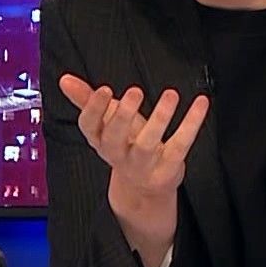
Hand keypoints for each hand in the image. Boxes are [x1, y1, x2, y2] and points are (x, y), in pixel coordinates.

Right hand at [58, 74, 208, 266]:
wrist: (143, 188)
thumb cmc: (124, 144)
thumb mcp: (105, 122)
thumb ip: (86, 99)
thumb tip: (64, 79)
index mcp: (99, 141)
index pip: (89, 127)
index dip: (94, 109)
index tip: (103, 89)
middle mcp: (117, 155)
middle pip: (115, 138)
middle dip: (123, 115)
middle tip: (134, 91)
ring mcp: (143, 165)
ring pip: (147, 145)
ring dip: (159, 119)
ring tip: (170, 95)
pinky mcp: (168, 169)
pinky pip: (180, 145)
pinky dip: (192, 124)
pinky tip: (200, 103)